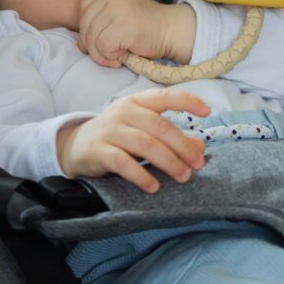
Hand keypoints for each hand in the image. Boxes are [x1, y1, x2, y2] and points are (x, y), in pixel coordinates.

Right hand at [56, 88, 209, 192]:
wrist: (75, 146)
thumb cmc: (117, 135)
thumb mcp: (143, 130)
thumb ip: (170, 135)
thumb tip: (200, 146)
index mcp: (137, 101)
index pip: (165, 96)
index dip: (187, 101)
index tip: (207, 112)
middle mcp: (124, 111)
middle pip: (159, 126)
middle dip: (182, 145)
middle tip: (198, 164)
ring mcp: (110, 130)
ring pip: (144, 143)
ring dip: (168, 161)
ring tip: (183, 176)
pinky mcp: (98, 150)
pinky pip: (122, 162)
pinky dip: (140, 175)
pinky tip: (154, 186)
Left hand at [77, 0, 195, 66]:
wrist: (172, 30)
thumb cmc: (145, 26)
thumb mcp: (119, 15)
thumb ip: (99, 23)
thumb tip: (80, 44)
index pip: (83, 9)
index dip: (87, 28)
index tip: (101, 39)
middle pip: (85, 25)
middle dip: (92, 45)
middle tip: (108, 54)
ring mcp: (117, 9)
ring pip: (92, 39)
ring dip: (101, 55)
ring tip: (116, 56)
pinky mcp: (123, 26)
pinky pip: (103, 48)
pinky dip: (110, 57)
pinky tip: (122, 56)